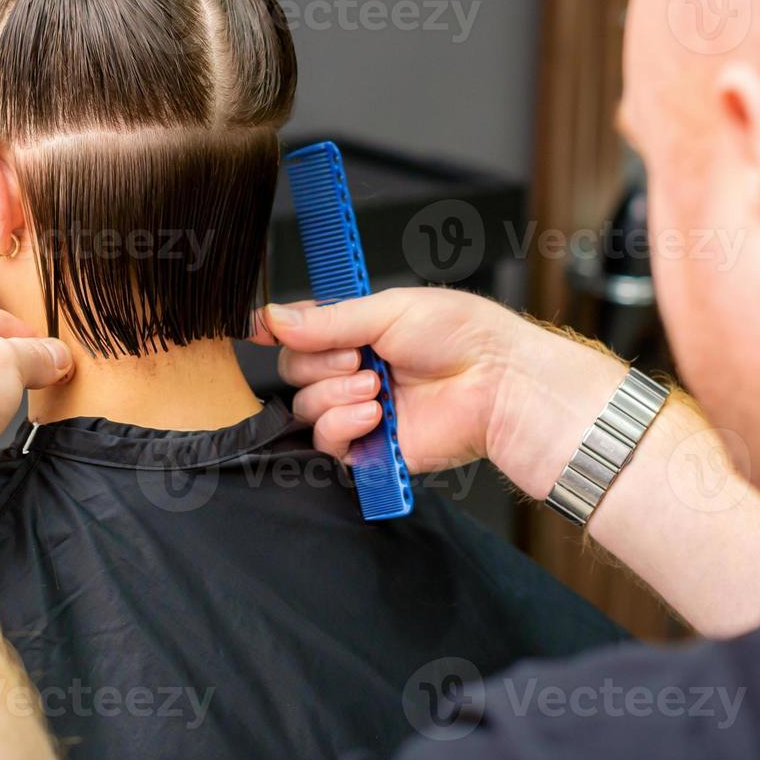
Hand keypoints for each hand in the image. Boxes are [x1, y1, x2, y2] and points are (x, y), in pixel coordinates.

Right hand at [253, 288, 625, 496]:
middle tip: (358, 357)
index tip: (261, 329)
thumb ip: (326, 319)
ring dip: (333, 394)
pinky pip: (326, 444)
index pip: (301, 331)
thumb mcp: (388, 310)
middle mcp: (355, 370)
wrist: (498, 382)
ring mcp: (360, 411)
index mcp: (359, 331)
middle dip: (319, 363)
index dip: (279, 330)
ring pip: (305, 408)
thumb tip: (273, 318)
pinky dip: (341, 425)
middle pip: (295, 371)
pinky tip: (372, 413)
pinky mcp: (370, 449)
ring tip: (376, 385)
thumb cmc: (463, 336)